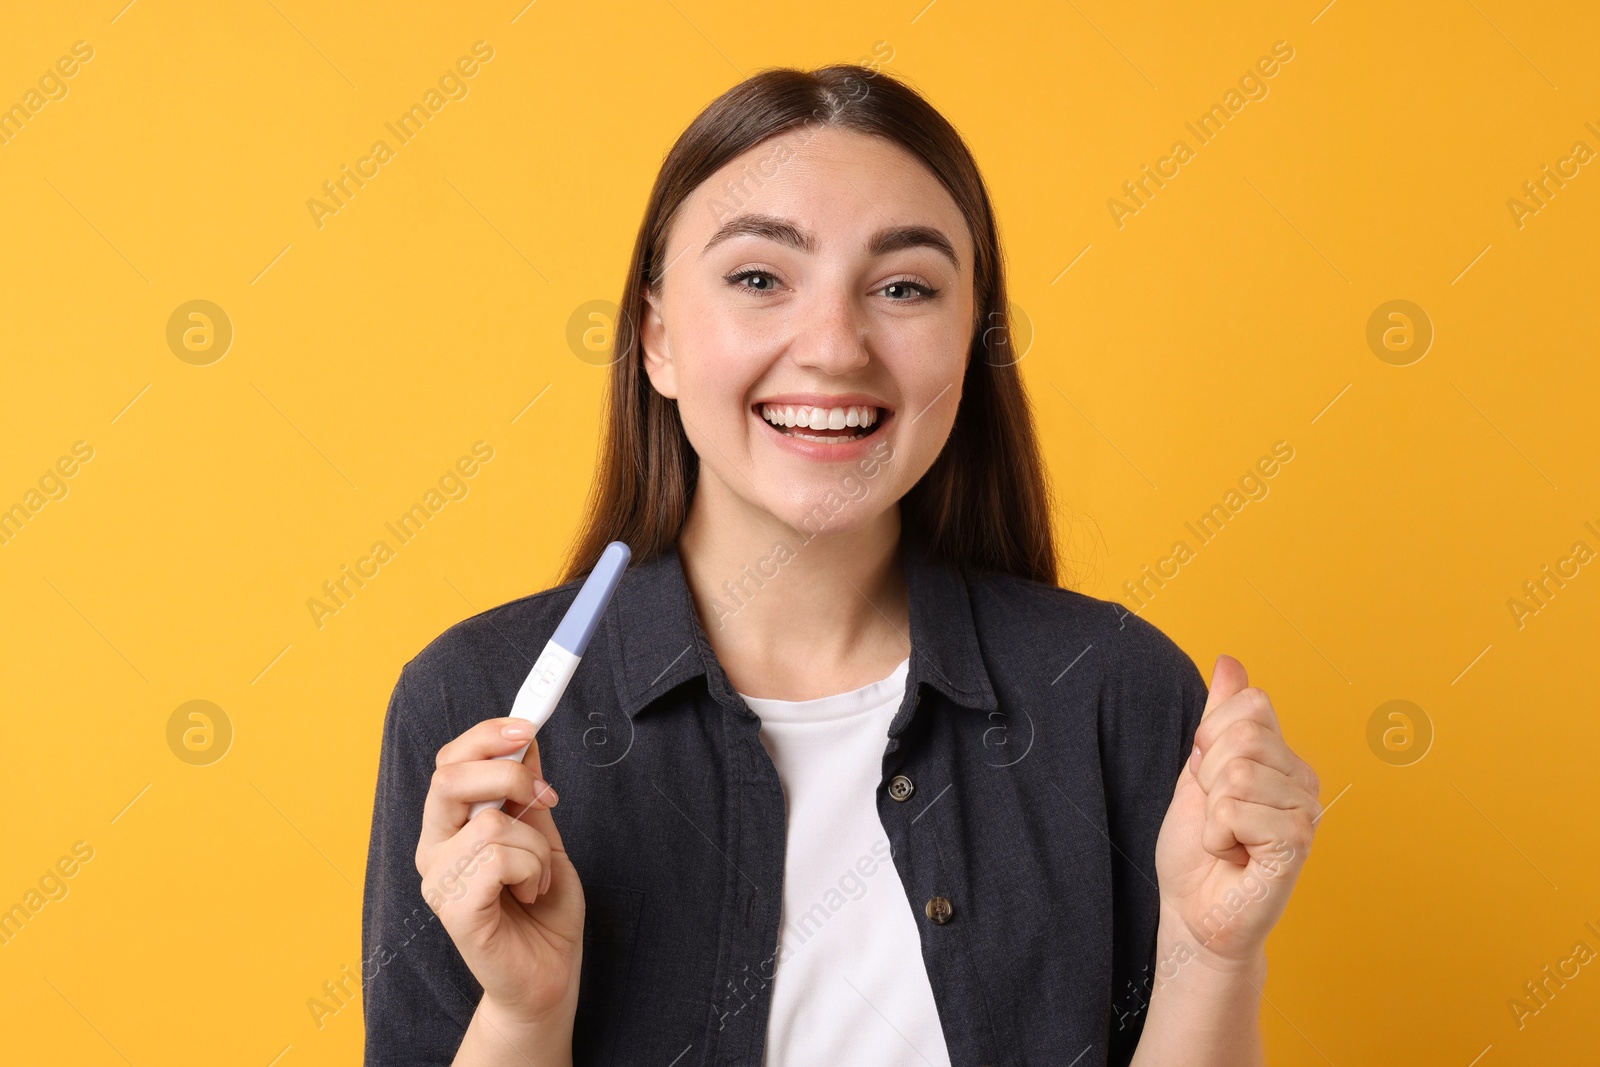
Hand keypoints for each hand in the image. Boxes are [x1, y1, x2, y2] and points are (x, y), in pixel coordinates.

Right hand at [415, 718, 584, 1027]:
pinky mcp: (453, 911)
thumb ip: (526, 791)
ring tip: (537, 876)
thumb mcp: (542, 834)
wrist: (548, 974)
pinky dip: (532, 871)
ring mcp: (438, 882)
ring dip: (536, 845)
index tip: (528, 725)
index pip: (448, 761)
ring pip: (493, 822)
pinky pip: (500, 859)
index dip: (486, 735)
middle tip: (545, 797)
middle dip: (509, 775)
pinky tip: (529, 894)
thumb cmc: (542, 908)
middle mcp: (433, 849)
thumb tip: (525, 739)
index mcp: (448, 826)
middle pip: (450, 777)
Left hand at [1152, 655, 1319, 970]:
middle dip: (1207, 776)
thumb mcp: (1198, 770)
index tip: (1210, 780)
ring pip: (1236, 774)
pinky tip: (1234, 855)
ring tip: (1227, 838)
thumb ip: (1219, 716)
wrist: (1193, 911)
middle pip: (1241, 735)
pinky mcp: (1297, 843)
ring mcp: (1306, 811)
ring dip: (1211, 811)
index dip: (1209, 739)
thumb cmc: (1197, 848)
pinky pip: (1236, 811)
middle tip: (1218, 816)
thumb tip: (1231, 661)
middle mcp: (1304, 780)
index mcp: (1284, 757)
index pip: (1250, 704)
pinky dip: (1218, 835)